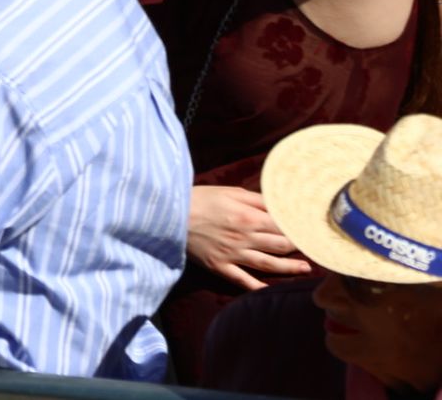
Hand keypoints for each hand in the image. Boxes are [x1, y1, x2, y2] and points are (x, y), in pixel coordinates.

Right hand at [187, 185, 310, 290]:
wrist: (169, 214)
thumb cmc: (199, 198)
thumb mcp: (229, 191)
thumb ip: (256, 199)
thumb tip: (279, 204)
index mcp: (249, 217)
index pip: (284, 226)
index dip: (300, 228)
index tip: (313, 230)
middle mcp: (245, 238)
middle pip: (280, 246)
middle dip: (298, 247)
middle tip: (313, 249)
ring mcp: (233, 255)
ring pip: (269, 265)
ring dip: (290, 268)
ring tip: (305, 269)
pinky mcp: (220, 266)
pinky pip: (243, 281)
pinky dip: (258, 288)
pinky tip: (271, 291)